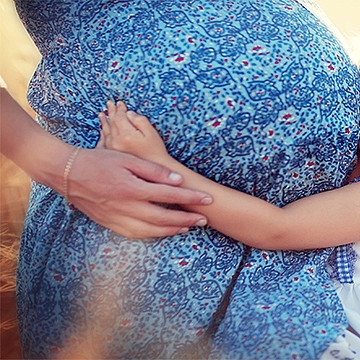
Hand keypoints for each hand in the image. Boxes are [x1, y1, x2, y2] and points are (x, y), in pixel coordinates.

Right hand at [67, 147, 210, 238]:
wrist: (67, 173)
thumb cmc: (99, 161)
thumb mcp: (127, 159)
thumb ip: (153, 171)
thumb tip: (177, 180)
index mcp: (131, 188)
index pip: (168, 195)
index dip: (190, 198)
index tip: (207, 199)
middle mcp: (125, 207)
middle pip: (163, 218)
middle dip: (186, 219)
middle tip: (204, 219)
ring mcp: (116, 218)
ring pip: (150, 231)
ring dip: (172, 230)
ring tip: (188, 226)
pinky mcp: (109, 224)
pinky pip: (135, 234)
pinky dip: (152, 235)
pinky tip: (163, 231)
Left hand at [98, 101, 169, 162]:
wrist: (156, 167)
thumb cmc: (156, 150)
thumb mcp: (151, 132)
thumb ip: (140, 120)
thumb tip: (129, 113)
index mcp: (126, 135)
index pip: (119, 117)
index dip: (119, 109)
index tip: (120, 103)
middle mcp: (117, 141)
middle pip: (111, 123)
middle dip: (111, 112)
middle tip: (109, 103)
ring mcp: (113, 148)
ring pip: (106, 131)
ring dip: (104, 121)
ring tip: (102, 114)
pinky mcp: (113, 154)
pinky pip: (104, 140)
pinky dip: (103, 133)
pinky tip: (103, 129)